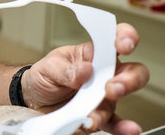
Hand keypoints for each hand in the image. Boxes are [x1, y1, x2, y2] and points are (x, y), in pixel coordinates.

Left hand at [22, 23, 148, 134]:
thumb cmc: (44, 77)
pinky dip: (121, 127)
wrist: (33, 100)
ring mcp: (103, 95)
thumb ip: (66, 69)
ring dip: (109, 106)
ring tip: (94, 114)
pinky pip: (114, 122)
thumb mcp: (48, 67)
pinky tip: (127, 129)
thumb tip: (85, 70)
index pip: (113, 40)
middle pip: (131, 72)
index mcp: (91, 54)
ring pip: (121, 99)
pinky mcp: (99, 115)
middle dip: (128, 79)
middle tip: (111, 87)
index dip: (125, 38)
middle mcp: (103, 74)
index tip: (124, 45)